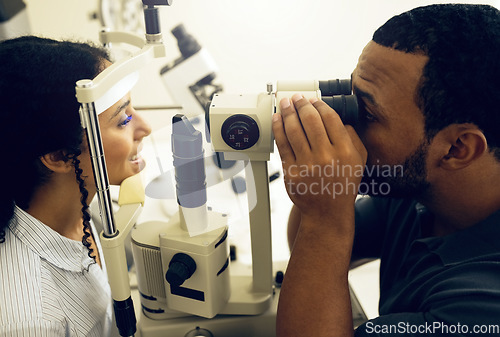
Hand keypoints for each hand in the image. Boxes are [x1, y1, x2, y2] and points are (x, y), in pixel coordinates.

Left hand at [272, 94, 366, 221]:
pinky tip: (277, 119)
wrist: (327, 213)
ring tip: (286, 103)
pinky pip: (282, 144)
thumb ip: (353, 137)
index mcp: (345, 151)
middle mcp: (326, 157)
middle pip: (310, 120)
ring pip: (294, 129)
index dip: (319, 105)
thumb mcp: (359, 161)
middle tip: (297, 98)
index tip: (314, 100)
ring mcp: (307, 165)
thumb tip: (339, 117)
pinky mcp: (291, 172)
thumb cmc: (342, 185)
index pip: (330, 118)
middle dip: (302, 104)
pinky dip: (278, 128)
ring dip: (288, 112)